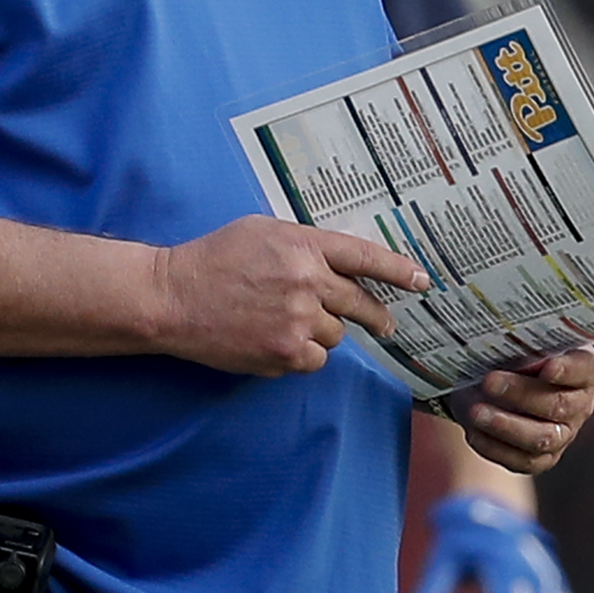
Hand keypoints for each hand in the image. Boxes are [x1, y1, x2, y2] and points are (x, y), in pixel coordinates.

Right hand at [146, 217, 424, 375]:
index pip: (366, 257)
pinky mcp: (284, 353)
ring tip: (282, 322)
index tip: (423, 281)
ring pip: (335, 335)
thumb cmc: (213, 259)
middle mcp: (308, 282)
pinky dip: (301, 355)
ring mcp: (298, 320)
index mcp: (304, 245)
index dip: (399, 270)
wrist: (170, 297)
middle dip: (377, 316)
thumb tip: (341, 262)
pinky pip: (314, 360)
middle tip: (385, 324)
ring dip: (320, 332)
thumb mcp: (262, 232)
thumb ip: (304, 244)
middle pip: (362, 304)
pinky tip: (273, 342)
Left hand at [442, 342, 593, 471]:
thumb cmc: (516, 354)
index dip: (567, 370)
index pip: (583, 369)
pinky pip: (522, 461)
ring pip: (542, 438)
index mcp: (583, 368)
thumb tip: (499, 343)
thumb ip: (519, 343)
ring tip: (476, 412)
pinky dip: (495, 447)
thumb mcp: (520, 341)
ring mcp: (564, 434)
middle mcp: (580, 404)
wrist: (498, 384)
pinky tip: (474, 432)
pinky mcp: (542, 458)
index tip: (547, 366)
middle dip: (521, 394)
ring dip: (506, 426)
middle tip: (489, 381)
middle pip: (558, 405)